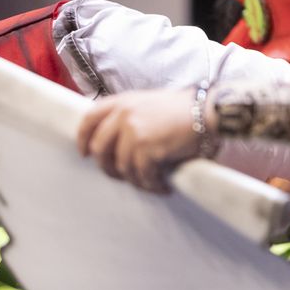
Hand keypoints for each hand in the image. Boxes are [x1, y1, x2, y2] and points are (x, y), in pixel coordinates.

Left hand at [76, 89, 198, 193]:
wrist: (207, 111)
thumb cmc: (182, 109)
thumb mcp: (147, 102)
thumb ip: (127, 115)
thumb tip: (114, 142)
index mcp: (122, 102)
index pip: (89, 119)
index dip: (82, 139)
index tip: (84, 154)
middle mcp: (123, 115)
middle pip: (99, 149)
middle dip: (107, 167)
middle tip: (120, 176)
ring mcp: (134, 132)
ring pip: (121, 167)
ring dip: (135, 180)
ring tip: (150, 183)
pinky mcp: (148, 149)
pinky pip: (142, 176)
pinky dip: (151, 185)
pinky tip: (162, 187)